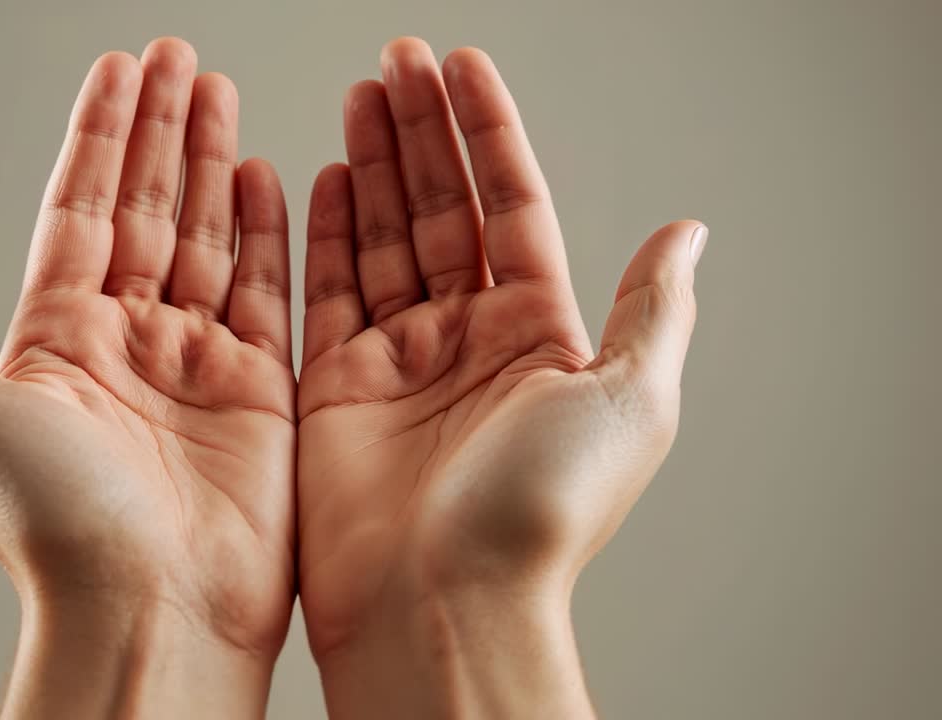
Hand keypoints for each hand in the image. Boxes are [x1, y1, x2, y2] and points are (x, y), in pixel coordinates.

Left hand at [0, 38, 293, 717]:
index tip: (117, 71)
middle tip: (177, 58)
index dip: (99, 136)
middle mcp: (128, 342)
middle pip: (149, 209)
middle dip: (162, 129)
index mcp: (58, 338)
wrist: (148, 607)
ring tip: (219, 93)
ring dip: (213, 162)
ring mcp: (197, 363)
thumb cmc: (52, 524)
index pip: (81, 208)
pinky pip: (270, 292)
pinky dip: (271, 232)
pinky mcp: (259, 390)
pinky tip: (268, 176)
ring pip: (209, 237)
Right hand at [297, 38, 705, 716]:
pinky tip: (322, 179)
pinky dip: (323, 235)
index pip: (510, 208)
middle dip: (420, 133)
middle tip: (397, 61)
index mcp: (539, 336)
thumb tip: (687, 234)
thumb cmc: (538, 514)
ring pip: (383, 239)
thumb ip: (654, 308)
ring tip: (361, 97)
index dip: (487, 134)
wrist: (442, 600)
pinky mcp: (336, 388)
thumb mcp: (631, 400)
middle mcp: (469, 341)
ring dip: (372, 166)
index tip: (462, 68)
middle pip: (441, 210)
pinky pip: (327, 293)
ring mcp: (399, 361)